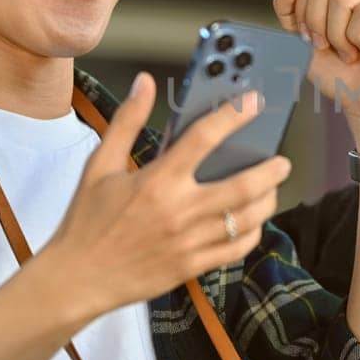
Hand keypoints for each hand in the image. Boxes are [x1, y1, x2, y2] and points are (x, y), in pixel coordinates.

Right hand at [42, 74, 291, 317]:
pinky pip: (236, 249)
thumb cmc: (87, 221)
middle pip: (243, 186)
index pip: (204, 139)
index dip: (233, 116)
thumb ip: (127, 121)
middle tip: (282, 160)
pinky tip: (253, 222)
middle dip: (271, 170)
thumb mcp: (100, 166)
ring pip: (246, 220)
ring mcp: (189, 242)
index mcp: (157, 181)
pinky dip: (252, 234)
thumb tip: (144, 83)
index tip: (253, 102)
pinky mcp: (192, 266)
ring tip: (272, 189)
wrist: (77, 277)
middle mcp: (179, 211)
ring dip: (267, 201)